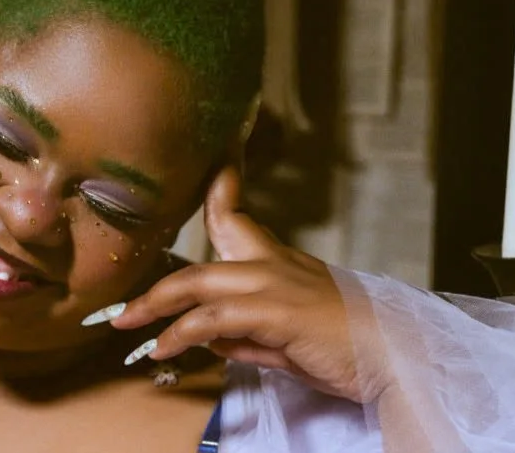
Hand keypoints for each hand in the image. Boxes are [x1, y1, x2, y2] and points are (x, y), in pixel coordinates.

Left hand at [100, 165, 387, 402]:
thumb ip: (247, 335)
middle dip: (157, 279)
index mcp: (277, 262)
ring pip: (198, 284)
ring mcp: (272, 285)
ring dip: (155, 307)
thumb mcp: (287, 340)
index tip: (194, 158)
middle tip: (120, 304)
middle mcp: (272, 264)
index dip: (211, 185)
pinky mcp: (274, 312)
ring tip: (126, 326)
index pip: (234, 214)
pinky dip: (182, 334)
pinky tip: (164, 349)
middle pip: (202, 255)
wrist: (393, 355)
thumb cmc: (346, 347)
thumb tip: (211, 340)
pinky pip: (213, 319)